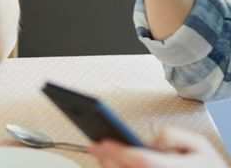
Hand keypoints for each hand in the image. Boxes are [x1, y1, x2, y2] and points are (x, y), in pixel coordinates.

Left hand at [89, 128, 226, 167]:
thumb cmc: (207, 167)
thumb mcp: (199, 144)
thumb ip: (173, 135)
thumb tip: (151, 141)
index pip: (140, 160)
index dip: (118, 151)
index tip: (102, 143)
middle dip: (108, 159)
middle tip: (94, 147)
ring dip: (110, 167)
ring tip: (99, 154)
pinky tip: (111, 162)